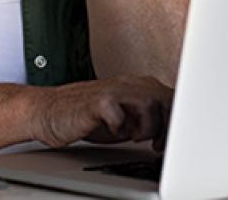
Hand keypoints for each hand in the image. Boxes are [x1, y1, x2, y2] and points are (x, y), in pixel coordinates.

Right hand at [27, 76, 172, 150]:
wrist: (51, 112)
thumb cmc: (89, 117)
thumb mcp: (127, 118)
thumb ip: (150, 117)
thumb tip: (175, 132)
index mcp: (139, 86)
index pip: (172, 98)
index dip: (176, 122)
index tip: (168, 142)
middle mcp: (130, 84)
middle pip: (167, 99)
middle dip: (165, 126)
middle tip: (154, 144)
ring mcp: (113, 90)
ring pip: (149, 104)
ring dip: (145, 127)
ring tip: (131, 136)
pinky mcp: (98, 101)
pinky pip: (119, 114)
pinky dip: (120, 128)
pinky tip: (112, 131)